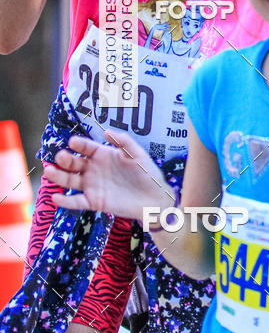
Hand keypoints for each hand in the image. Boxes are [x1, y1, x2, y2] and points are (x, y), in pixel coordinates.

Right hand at [44, 131, 173, 219]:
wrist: (154, 198)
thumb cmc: (147, 173)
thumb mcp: (138, 154)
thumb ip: (124, 142)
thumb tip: (107, 131)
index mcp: (103, 155)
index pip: (87, 147)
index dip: (79, 144)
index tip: (73, 142)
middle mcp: (94, 169)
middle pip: (74, 163)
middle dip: (65, 159)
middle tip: (60, 156)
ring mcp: (92, 185)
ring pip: (71, 181)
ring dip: (59, 177)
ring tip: (49, 172)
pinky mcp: (94, 202)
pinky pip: (77, 201)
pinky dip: (65, 201)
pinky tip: (56, 198)